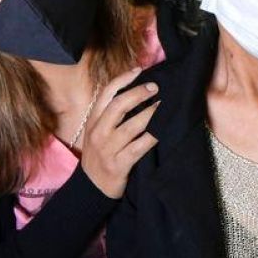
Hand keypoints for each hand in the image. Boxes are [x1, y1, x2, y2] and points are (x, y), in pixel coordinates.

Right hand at [79, 68, 159, 198]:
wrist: (92, 188)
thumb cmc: (100, 156)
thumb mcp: (98, 133)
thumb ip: (110, 116)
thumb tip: (136, 93)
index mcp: (93, 121)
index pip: (105, 94)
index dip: (123, 79)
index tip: (139, 70)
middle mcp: (98, 133)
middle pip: (119, 106)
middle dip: (139, 93)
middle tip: (156, 87)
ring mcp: (108, 149)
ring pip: (132, 126)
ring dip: (151, 114)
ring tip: (165, 105)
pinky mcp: (119, 164)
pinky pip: (140, 147)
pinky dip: (154, 137)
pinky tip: (164, 130)